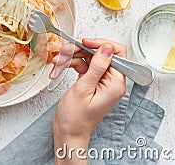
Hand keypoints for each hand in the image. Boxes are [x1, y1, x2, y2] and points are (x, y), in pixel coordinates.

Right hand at [51, 38, 126, 162]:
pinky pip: (82, 64)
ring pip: (88, 57)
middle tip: (65, 52)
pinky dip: (69, 64)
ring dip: (71, 57)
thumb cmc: (76, 118)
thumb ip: (97, 66)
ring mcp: (100, 80)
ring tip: (57, 62)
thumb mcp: (84, 89)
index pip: (116, 53)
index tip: (85, 42)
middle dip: (80, 50)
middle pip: (99, 53)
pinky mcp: (91, 80)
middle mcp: (111, 80)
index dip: (101, 44)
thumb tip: (107, 48)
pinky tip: (59, 68)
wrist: (68, 132)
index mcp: (115, 83)